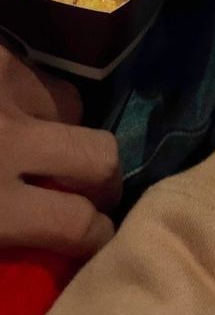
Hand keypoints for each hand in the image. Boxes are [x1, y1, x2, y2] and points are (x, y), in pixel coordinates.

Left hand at [0, 45, 120, 255]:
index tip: (99, 239)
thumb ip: (6, 232)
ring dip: (62, 127)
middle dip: (104, 178)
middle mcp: (10, 141)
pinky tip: (8, 107)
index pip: (76, 222)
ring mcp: (4, 88)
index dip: (98, 235)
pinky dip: (29, 94)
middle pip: (99, 155)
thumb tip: (43, 241)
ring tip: (37, 141)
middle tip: (90, 193)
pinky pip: (37, 73)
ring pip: (72, 105)